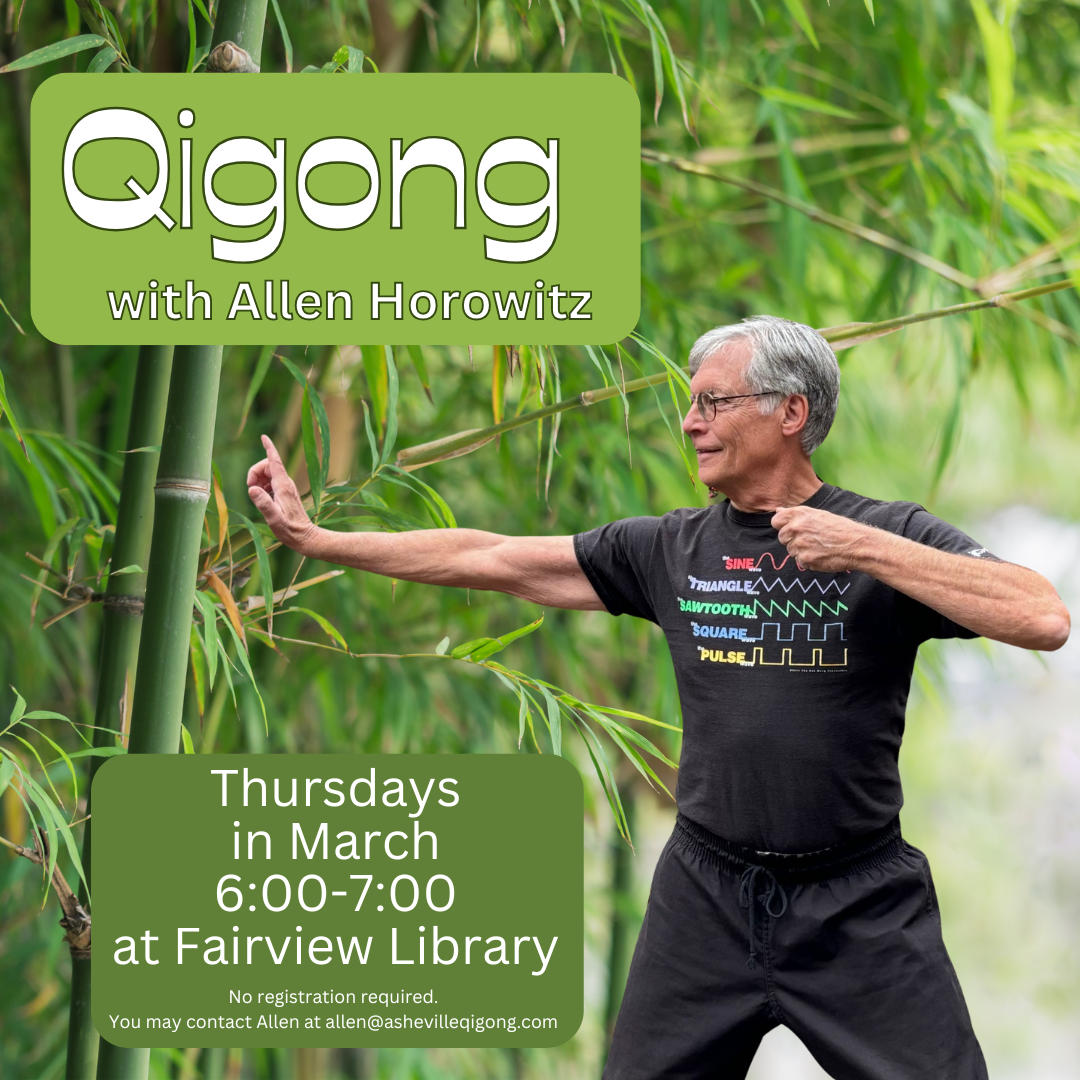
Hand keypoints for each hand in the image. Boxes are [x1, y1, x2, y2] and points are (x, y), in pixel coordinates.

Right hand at [247, 435, 318, 552]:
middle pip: (266, 466)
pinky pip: (269, 482)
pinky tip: (262, 498)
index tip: (264, 437)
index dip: (269, 448)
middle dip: (254, 472)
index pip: (275, 462)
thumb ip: (263, 503)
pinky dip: (262, 487)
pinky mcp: (284, 493)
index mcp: (283, 486)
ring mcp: (285, 487)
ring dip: (257, 481)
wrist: (304, 536)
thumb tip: (252, 488)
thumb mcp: (274, 518)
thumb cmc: (290, 530)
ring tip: (257, 496)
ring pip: (266, 474)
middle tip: (251, 489)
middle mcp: (286, 483)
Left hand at [771, 505, 876, 571]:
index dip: (782, 526)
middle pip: (782, 538)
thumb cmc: (840, 528)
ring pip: (791, 550)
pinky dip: (808, 560)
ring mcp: (799, 545)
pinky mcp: (804, 559)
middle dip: (792, 539)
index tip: (790, 529)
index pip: (776, 521)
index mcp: (799, 514)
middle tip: (811, 539)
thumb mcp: (818, 514)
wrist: (856, 545)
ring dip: (801, 551)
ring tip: (819, 547)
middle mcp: (796, 528)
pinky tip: (821, 555)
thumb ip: (796, 514)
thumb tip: (778, 510)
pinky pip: (799, 561)